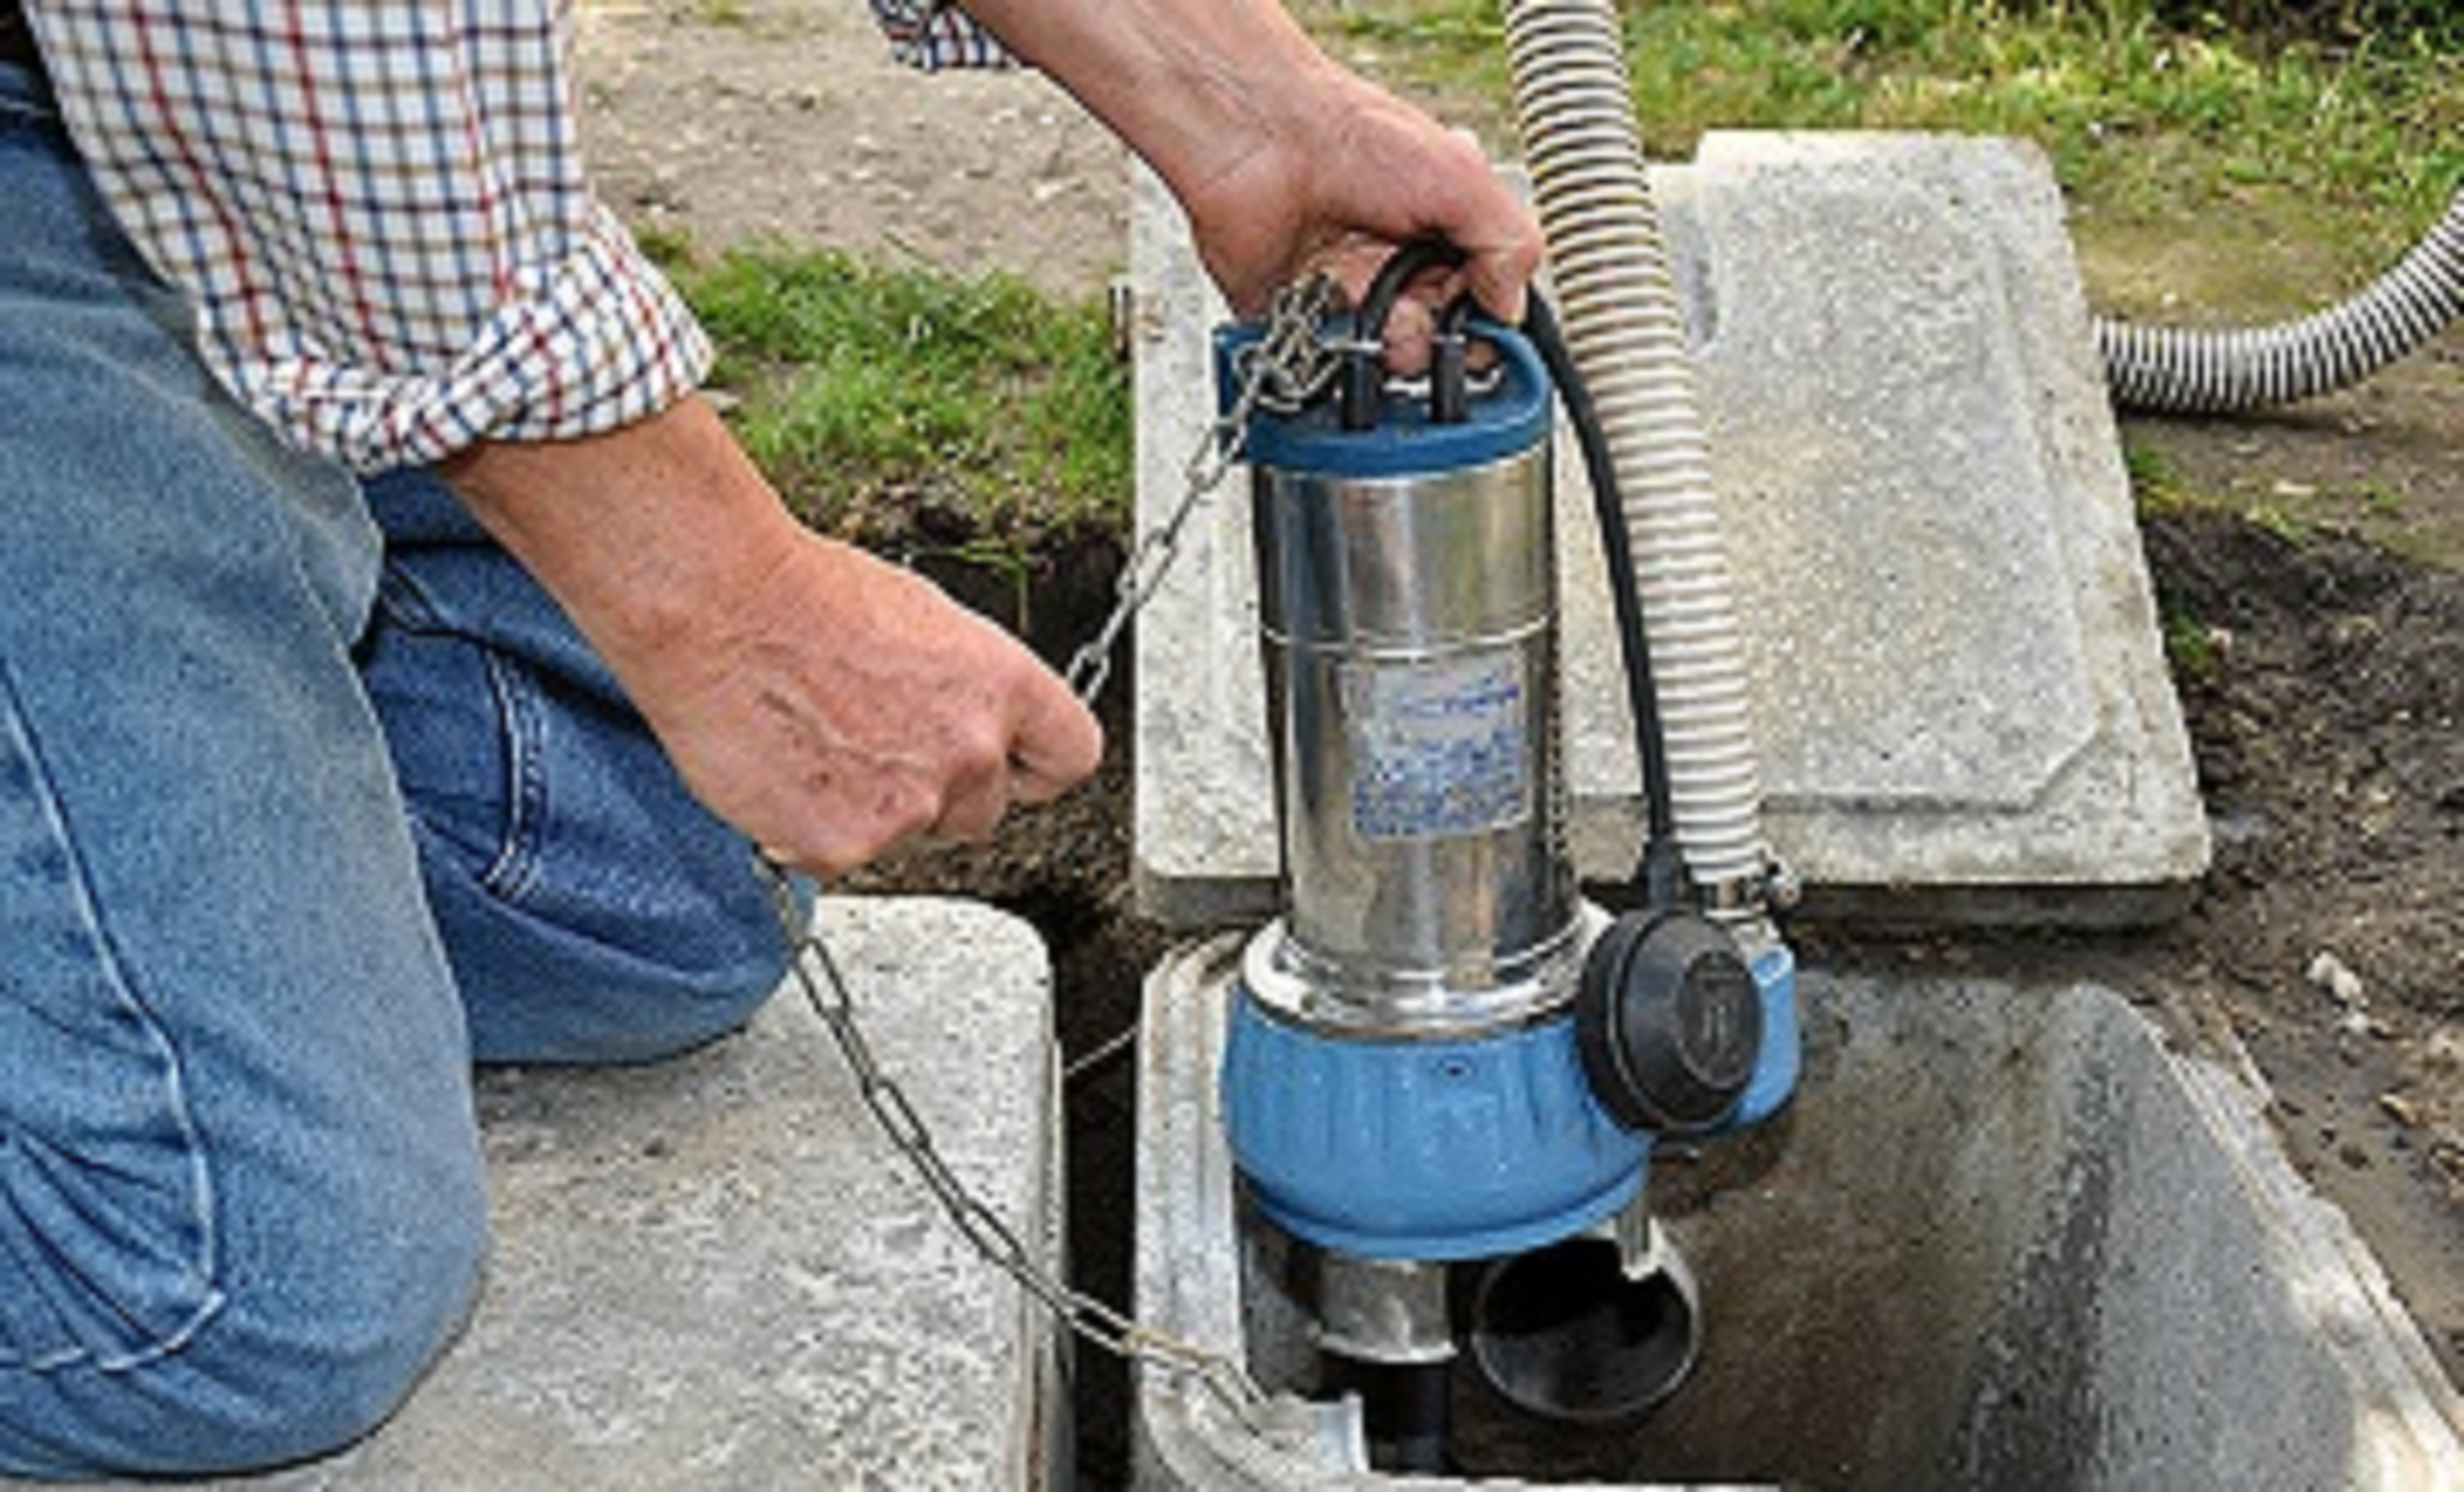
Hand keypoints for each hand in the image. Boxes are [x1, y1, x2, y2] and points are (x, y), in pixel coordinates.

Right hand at [624, 526, 1102, 876]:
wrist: (719, 608)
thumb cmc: (804, 593)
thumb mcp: (925, 618)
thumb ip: (965, 685)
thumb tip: (966, 712)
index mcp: (1004, 687)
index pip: (1068, 758)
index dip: (1032, 765)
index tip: (1011, 766)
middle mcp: (970, 754)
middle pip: (983, 811)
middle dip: (938, 791)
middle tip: (876, 746)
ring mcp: (909, 807)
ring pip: (908, 835)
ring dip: (872, 809)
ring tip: (817, 743)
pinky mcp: (843, 846)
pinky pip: (839, 857)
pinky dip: (810, 830)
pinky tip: (784, 771)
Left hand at [1174, 62, 1541, 341]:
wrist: (1260, 141)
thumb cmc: (1349, 135)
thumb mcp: (1463, 176)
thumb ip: (1509, 245)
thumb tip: (1511, 310)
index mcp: (1443, 232)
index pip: (1484, 305)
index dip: (1485, 322)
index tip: (1479, 323)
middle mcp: (1398, 266)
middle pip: (1440, 343)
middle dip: (1435, 334)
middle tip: (1417, 305)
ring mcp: (1351, 297)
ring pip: (1390, 361)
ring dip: (1390, 341)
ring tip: (1375, 301)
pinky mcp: (1302, 321)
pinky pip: (1332, 366)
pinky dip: (1338, 349)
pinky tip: (1335, 308)